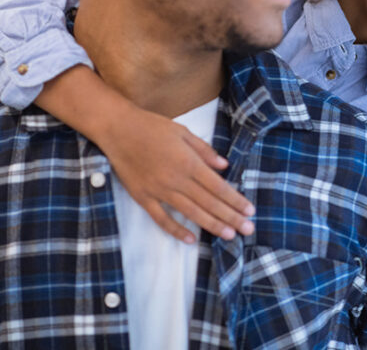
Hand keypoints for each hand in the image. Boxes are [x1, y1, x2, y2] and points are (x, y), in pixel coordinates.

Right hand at [100, 105, 254, 243]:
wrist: (117, 128)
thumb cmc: (152, 127)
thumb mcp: (183, 132)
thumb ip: (205, 151)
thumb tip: (225, 166)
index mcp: (188, 162)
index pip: (218, 187)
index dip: (235, 200)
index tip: (249, 211)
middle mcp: (176, 180)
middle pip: (209, 203)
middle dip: (231, 217)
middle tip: (248, 229)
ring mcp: (158, 191)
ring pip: (190, 213)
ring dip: (211, 225)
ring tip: (229, 236)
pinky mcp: (142, 197)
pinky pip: (161, 218)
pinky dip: (176, 230)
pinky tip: (190, 240)